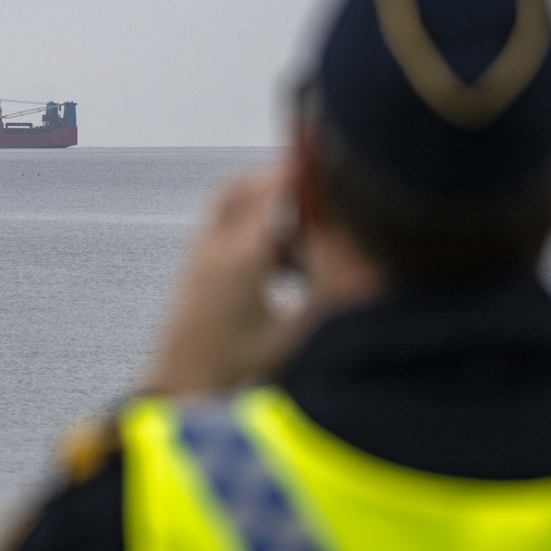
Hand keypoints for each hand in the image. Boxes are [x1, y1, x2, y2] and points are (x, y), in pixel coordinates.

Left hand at [142, 164, 309, 396]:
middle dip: (285, 182)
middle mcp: (215, 249)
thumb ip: (330, 299)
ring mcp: (200, 258)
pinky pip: (226, 229)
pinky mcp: (196, 271)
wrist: (178, 394)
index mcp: (241, 259)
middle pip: (248, 187)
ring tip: (306, 241)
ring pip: (234, 206)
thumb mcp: (294, 338)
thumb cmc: (232, 373)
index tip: (329, 156)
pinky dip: (255, 230)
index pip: (275, 192)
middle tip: (321, 191)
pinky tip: (284, 269)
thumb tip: (372, 274)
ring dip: (269, 208)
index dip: (305, 170)